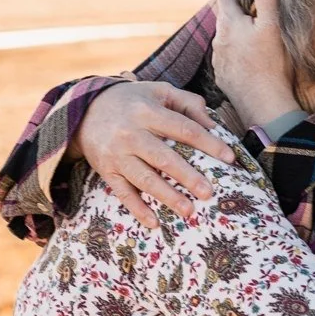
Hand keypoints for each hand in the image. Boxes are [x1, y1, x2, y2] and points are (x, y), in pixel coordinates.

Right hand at [76, 79, 233, 228]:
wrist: (85, 110)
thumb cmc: (133, 102)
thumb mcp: (159, 91)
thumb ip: (188, 102)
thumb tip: (212, 123)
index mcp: (147, 111)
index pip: (183, 128)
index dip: (208, 143)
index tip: (229, 158)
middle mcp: (130, 133)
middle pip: (163, 157)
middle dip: (187, 176)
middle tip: (209, 192)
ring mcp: (117, 154)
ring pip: (144, 179)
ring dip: (167, 196)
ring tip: (189, 210)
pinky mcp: (106, 170)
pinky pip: (122, 193)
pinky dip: (137, 209)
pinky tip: (154, 223)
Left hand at [213, 0, 302, 133]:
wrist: (263, 105)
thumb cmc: (271, 64)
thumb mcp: (272, 24)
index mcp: (230, 24)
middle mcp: (219, 41)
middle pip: (222, 16)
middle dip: (229, 5)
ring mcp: (219, 60)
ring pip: (222, 38)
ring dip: (230, 29)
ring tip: (241, 25)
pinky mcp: (224, 77)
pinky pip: (225, 57)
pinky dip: (232, 50)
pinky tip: (242, 54)